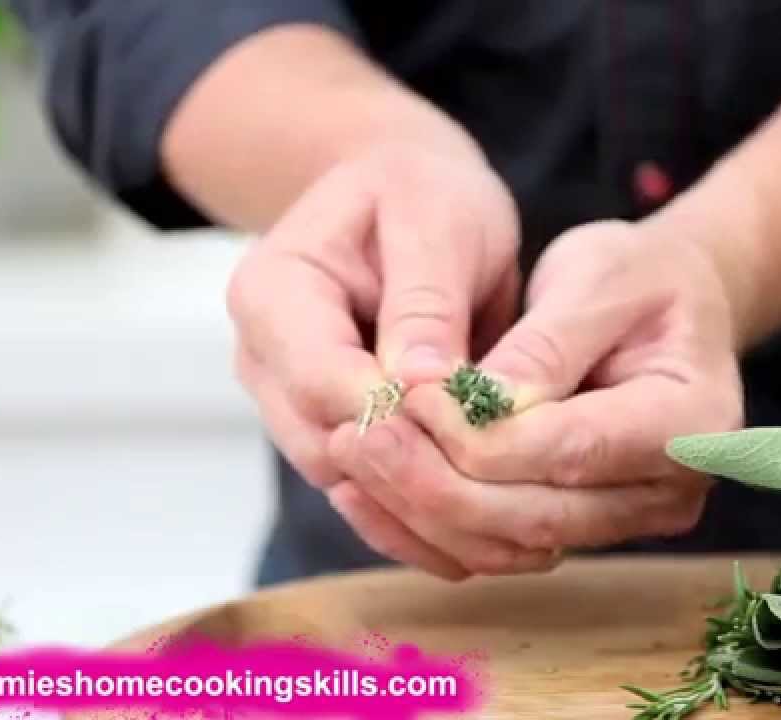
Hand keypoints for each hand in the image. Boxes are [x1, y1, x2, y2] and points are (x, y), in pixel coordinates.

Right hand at [228, 143, 551, 579]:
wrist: (406, 197)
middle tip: (510, 510)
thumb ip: (425, 299)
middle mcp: (266, 360)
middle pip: (326, 448)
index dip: (395, 418)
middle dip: (415, 483)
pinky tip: (492, 542)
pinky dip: (424, 519)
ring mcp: (294, 403)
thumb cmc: (421, 191)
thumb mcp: (433, 218)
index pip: (321, 379)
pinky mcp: (333, 430)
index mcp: (272, 293)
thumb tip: (420, 385)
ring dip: (425, 515)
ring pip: (349, 484)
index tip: (476, 438)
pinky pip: (371, 491)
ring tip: (514, 540)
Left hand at [333, 219, 744, 563]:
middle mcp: (667, 490)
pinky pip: (496, 545)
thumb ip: (546, 344)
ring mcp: (624, 518)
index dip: (478, 436)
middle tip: (358, 436)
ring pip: (507, 544)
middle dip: (435, 484)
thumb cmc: (642, 276)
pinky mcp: (577, 523)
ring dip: (421, 509)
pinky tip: (369, 487)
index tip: (405, 395)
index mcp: (692, 424)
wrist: (669, 303)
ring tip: (352, 453)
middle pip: (534, 517)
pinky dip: (430, 523)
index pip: (568, 450)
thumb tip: (472, 403)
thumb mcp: (600, 276)